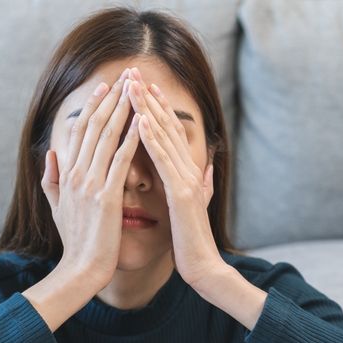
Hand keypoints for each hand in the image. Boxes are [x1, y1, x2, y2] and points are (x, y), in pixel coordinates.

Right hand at [42, 69, 141, 291]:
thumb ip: (50, 180)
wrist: (80, 269)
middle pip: (94, 126)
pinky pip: (120, 161)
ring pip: (107, 137)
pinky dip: (131, 139)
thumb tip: (50, 155)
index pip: (79, 132)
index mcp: (67, 175)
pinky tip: (141, 121)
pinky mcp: (107, 197)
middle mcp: (77, 174)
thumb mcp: (55, 208)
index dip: (92, 107)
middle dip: (110, 98)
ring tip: (135, 88)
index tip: (104, 88)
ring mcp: (91, 184)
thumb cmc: (74, 242)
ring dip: (122, 109)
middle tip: (124, 75)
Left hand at [128, 71, 221, 288]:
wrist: (204, 268)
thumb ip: (203, 186)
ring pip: (164, 138)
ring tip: (133, 86)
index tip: (142, 86)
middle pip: (167, 127)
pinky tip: (140, 120)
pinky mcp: (181, 194)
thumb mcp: (197, 209)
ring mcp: (187, 181)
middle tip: (133, 73)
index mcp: (188, 174)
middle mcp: (190, 172)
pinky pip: (164, 162)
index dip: (158, 108)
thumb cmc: (194, 243)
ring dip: (148, 109)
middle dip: (149, 99)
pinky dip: (152, 139)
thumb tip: (209, 168)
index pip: (170, 134)